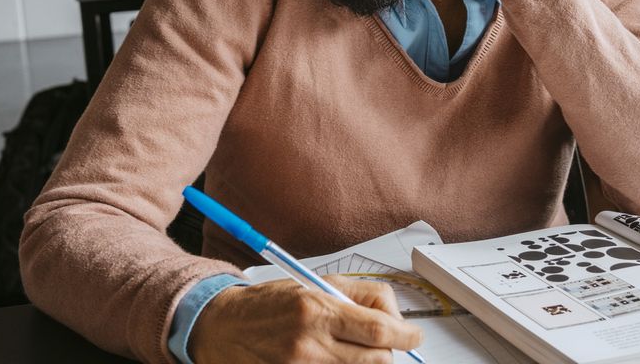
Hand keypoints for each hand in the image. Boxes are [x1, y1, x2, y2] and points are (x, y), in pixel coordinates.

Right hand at [189, 276, 422, 362]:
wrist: (224, 327)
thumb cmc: (269, 304)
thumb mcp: (316, 284)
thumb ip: (359, 297)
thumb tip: (395, 316)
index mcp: (316, 310)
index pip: (378, 329)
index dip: (406, 335)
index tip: (415, 336)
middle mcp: (309, 344)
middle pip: (377, 359)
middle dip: (386, 349)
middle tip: (379, 338)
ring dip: (366, 361)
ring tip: (348, 345)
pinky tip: (333, 356)